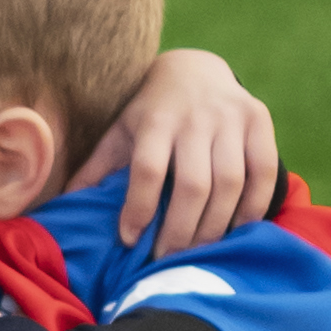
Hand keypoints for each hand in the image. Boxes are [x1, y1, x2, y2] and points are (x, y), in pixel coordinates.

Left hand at [89, 46, 277, 252]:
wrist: (195, 68)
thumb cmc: (150, 112)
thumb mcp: (120, 132)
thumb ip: (97, 169)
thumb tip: (66, 209)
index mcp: (155, 119)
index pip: (147, 169)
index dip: (139, 208)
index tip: (130, 240)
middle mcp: (195, 117)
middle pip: (193, 184)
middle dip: (179, 230)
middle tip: (166, 261)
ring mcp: (231, 117)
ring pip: (230, 182)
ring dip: (214, 226)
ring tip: (197, 252)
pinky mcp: (259, 120)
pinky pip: (264, 172)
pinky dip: (253, 206)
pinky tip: (235, 230)